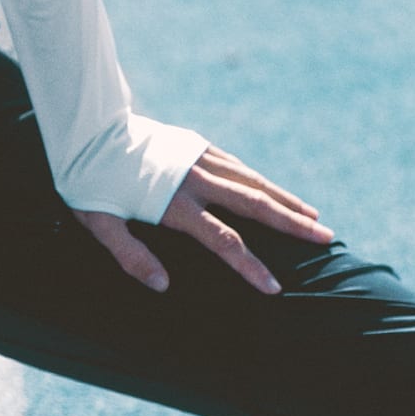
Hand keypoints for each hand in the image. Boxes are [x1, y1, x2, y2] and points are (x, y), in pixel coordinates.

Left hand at [75, 142, 334, 294]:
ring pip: (253, 181)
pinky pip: (238, 166)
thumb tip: (163, 286)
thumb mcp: (98, 223)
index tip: (274, 288)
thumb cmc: (89, 181)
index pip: (222, 240)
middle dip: (292, 223)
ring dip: (285, 200)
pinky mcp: (197, 146)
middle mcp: (194, 178)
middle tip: (326, 237)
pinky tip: (277, 193)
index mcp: (173, 202)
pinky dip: (263, 181)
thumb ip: (130, 255)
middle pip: (254, 204)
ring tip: (314, 217)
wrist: (88, 127)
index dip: (250, 266)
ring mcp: (199, 158)